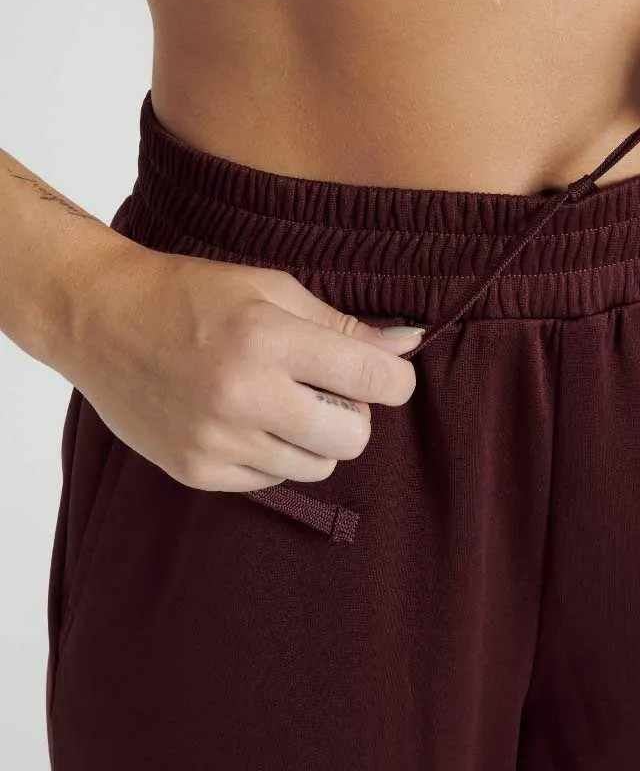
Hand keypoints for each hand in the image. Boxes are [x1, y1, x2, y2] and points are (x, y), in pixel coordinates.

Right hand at [63, 240, 423, 491]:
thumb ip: (345, 326)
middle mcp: (243, 396)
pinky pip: (273, 480)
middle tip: (325, 391)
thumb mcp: (272, 289)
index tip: (386, 377)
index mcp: (268, 338)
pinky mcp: (195, 471)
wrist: (98, 319)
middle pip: (353, 439)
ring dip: (313, 438)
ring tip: (279, 403)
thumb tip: (410, 345)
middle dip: (354, 416)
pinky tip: (243, 421)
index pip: (373, 381)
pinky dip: (272, 455)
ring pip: (317, 466)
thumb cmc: (193, 296)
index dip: (395, 382)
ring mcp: (216, 440)